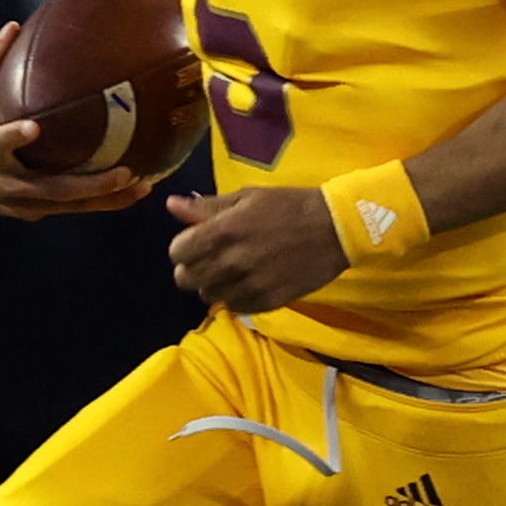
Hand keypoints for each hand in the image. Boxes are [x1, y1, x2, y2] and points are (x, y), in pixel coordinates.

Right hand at [0, 24, 151, 220]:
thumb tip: (12, 26)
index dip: (13, 139)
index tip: (32, 128)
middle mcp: (2, 183)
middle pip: (48, 189)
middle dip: (88, 185)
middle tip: (124, 172)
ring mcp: (19, 203)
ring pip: (66, 205)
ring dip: (105, 199)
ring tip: (141, 186)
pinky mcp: (32, 212)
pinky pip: (71, 209)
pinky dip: (101, 203)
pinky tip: (131, 192)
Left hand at [165, 186, 345, 313]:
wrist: (334, 230)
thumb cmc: (289, 206)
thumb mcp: (247, 197)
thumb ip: (207, 206)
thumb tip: (171, 205)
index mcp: (222, 231)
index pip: (177, 252)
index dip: (184, 247)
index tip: (196, 243)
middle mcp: (230, 262)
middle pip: (186, 279)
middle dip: (193, 268)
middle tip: (211, 259)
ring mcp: (248, 285)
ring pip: (208, 296)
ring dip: (214, 285)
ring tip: (231, 271)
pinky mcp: (266, 302)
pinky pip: (234, 307)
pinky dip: (236, 297)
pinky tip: (248, 283)